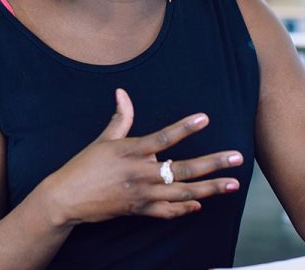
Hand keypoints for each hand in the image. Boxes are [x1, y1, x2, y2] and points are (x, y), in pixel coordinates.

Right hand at [40, 88, 243, 224]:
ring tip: (232, 184)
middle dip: (214, 164)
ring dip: (210, 189)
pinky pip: (167, 211)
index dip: (185, 127)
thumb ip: (120, 117)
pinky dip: (184, 208)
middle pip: (184, 169)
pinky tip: (201, 204)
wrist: (66, 199)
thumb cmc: (84, 166)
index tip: (205, 119)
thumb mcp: (103, 140)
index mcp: (132, 152)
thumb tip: (122, 92)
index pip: (164, 138)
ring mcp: (142, 194)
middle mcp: (140, 174)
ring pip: (183, 193)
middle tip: (237, 158)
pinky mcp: (139, 210)